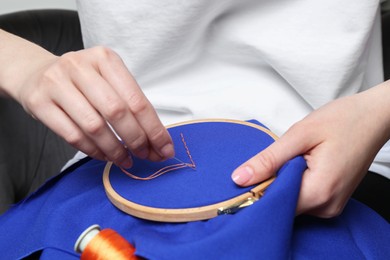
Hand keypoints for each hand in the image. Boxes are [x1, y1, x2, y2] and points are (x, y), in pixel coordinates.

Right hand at [14, 46, 173, 167]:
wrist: (36, 73)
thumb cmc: (81, 81)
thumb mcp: (107, 79)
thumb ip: (130, 104)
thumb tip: (157, 140)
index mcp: (105, 59)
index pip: (136, 99)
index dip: (154, 129)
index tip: (164, 148)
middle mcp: (80, 66)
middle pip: (117, 112)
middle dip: (137, 140)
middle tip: (146, 155)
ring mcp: (56, 83)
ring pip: (94, 126)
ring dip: (115, 149)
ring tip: (126, 160)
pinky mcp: (39, 102)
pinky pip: (73, 135)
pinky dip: (93, 151)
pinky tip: (104, 156)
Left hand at [231, 83, 389, 216]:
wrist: (373, 118)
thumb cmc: (343, 120)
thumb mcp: (299, 135)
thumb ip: (268, 160)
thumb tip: (240, 179)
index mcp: (319, 191)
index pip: (274, 205)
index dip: (256, 192)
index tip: (246, 177)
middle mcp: (327, 205)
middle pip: (282, 205)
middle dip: (269, 185)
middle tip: (271, 160)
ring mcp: (331, 205)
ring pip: (291, 202)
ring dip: (282, 183)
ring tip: (291, 159)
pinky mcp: (331, 199)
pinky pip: (303, 198)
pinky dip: (294, 183)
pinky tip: (298, 165)